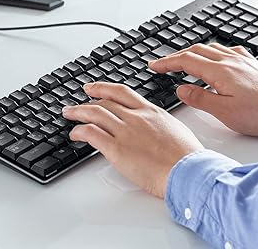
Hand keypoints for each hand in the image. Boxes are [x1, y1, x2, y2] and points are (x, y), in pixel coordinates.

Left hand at [62, 83, 203, 197]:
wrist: (188, 170)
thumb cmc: (186, 155)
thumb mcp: (175, 128)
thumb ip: (159, 123)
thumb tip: (154, 126)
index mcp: (150, 111)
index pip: (121, 92)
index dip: (104, 88)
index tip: (94, 88)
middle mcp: (136, 117)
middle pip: (105, 102)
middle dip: (87, 100)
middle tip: (77, 102)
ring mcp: (125, 131)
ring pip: (95, 114)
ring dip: (78, 112)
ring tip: (69, 114)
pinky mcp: (117, 149)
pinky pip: (92, 134)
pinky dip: (80, 131)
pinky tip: (75, 134)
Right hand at [149, 44, 257, 136]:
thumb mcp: (225, 112)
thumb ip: (200, 99)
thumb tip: (181, 88)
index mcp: (220, 72)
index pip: (186, 61)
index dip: (167, 62)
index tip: (154, 65)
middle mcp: (229, 61)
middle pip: (195, 50)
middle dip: (175, 56)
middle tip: (163, 64)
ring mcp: (240, 59)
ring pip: (210, 48)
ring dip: (192, 52)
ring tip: (183, 60)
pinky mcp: (250, 63)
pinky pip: (225, 49)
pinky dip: (212, 51)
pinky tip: (214, 58)